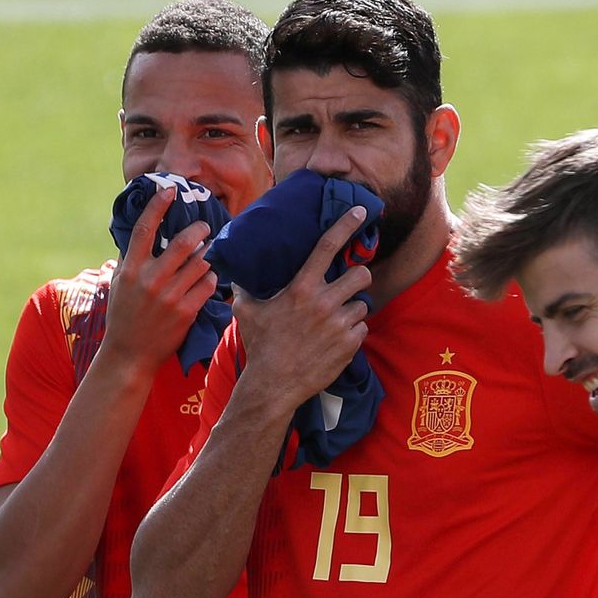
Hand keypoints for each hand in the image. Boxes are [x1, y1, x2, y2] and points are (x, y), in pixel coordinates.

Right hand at [102, 186, 220, 369]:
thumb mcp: (119, 283)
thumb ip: (130, 259)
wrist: (129, 355)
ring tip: (211, 248)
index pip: (144, 230)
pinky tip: (210, 275)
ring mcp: (169, 297)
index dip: (157, 206)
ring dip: (208, 252)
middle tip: (204, 226)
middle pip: (180, 244)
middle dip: (198, 230)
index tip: (169, 190)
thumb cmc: (123, 315)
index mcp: (130, 270)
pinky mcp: (185, 312)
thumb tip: (141, 232)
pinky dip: (211, 277)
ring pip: (199, 263)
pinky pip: (207, 285)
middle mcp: (149, 280)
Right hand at [234, 206, 371, 410]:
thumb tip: (234, 272)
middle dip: (358, 276)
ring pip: (363, 303)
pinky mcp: (350, 345)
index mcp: (301, 288)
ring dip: (353, 307)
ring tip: (336, 318)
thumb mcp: (247, 311)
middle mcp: (324, 302)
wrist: (273, 385)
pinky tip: (336, 338)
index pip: (328, 247)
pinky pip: (362, 328)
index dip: (346, 225)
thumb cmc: (260, 346)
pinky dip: (353, 331)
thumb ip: (245, 288)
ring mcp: (339, 324)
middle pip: (361, 274)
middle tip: (348, 284)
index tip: (361, 212)